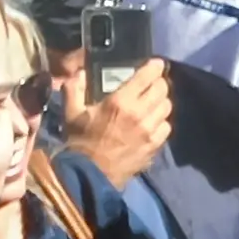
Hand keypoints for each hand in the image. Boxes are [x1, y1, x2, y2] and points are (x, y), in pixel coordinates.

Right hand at [59, 59, 173, 184]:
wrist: (91, 174)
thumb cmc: (81, 141)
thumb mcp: (71, 112)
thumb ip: (74, 87)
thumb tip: (80, 72)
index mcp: (120, 102)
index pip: (147, 76)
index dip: (155, 67)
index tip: (157, 63)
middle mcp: (140, 113)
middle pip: (162, 89)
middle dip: (159, 82)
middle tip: (152, 83)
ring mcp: (150, 131)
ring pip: (167, 107)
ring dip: (161, 101)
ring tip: (153, 102)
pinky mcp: (155, 146)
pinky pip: (167, 126)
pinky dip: (162, 121)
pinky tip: (153, 122)